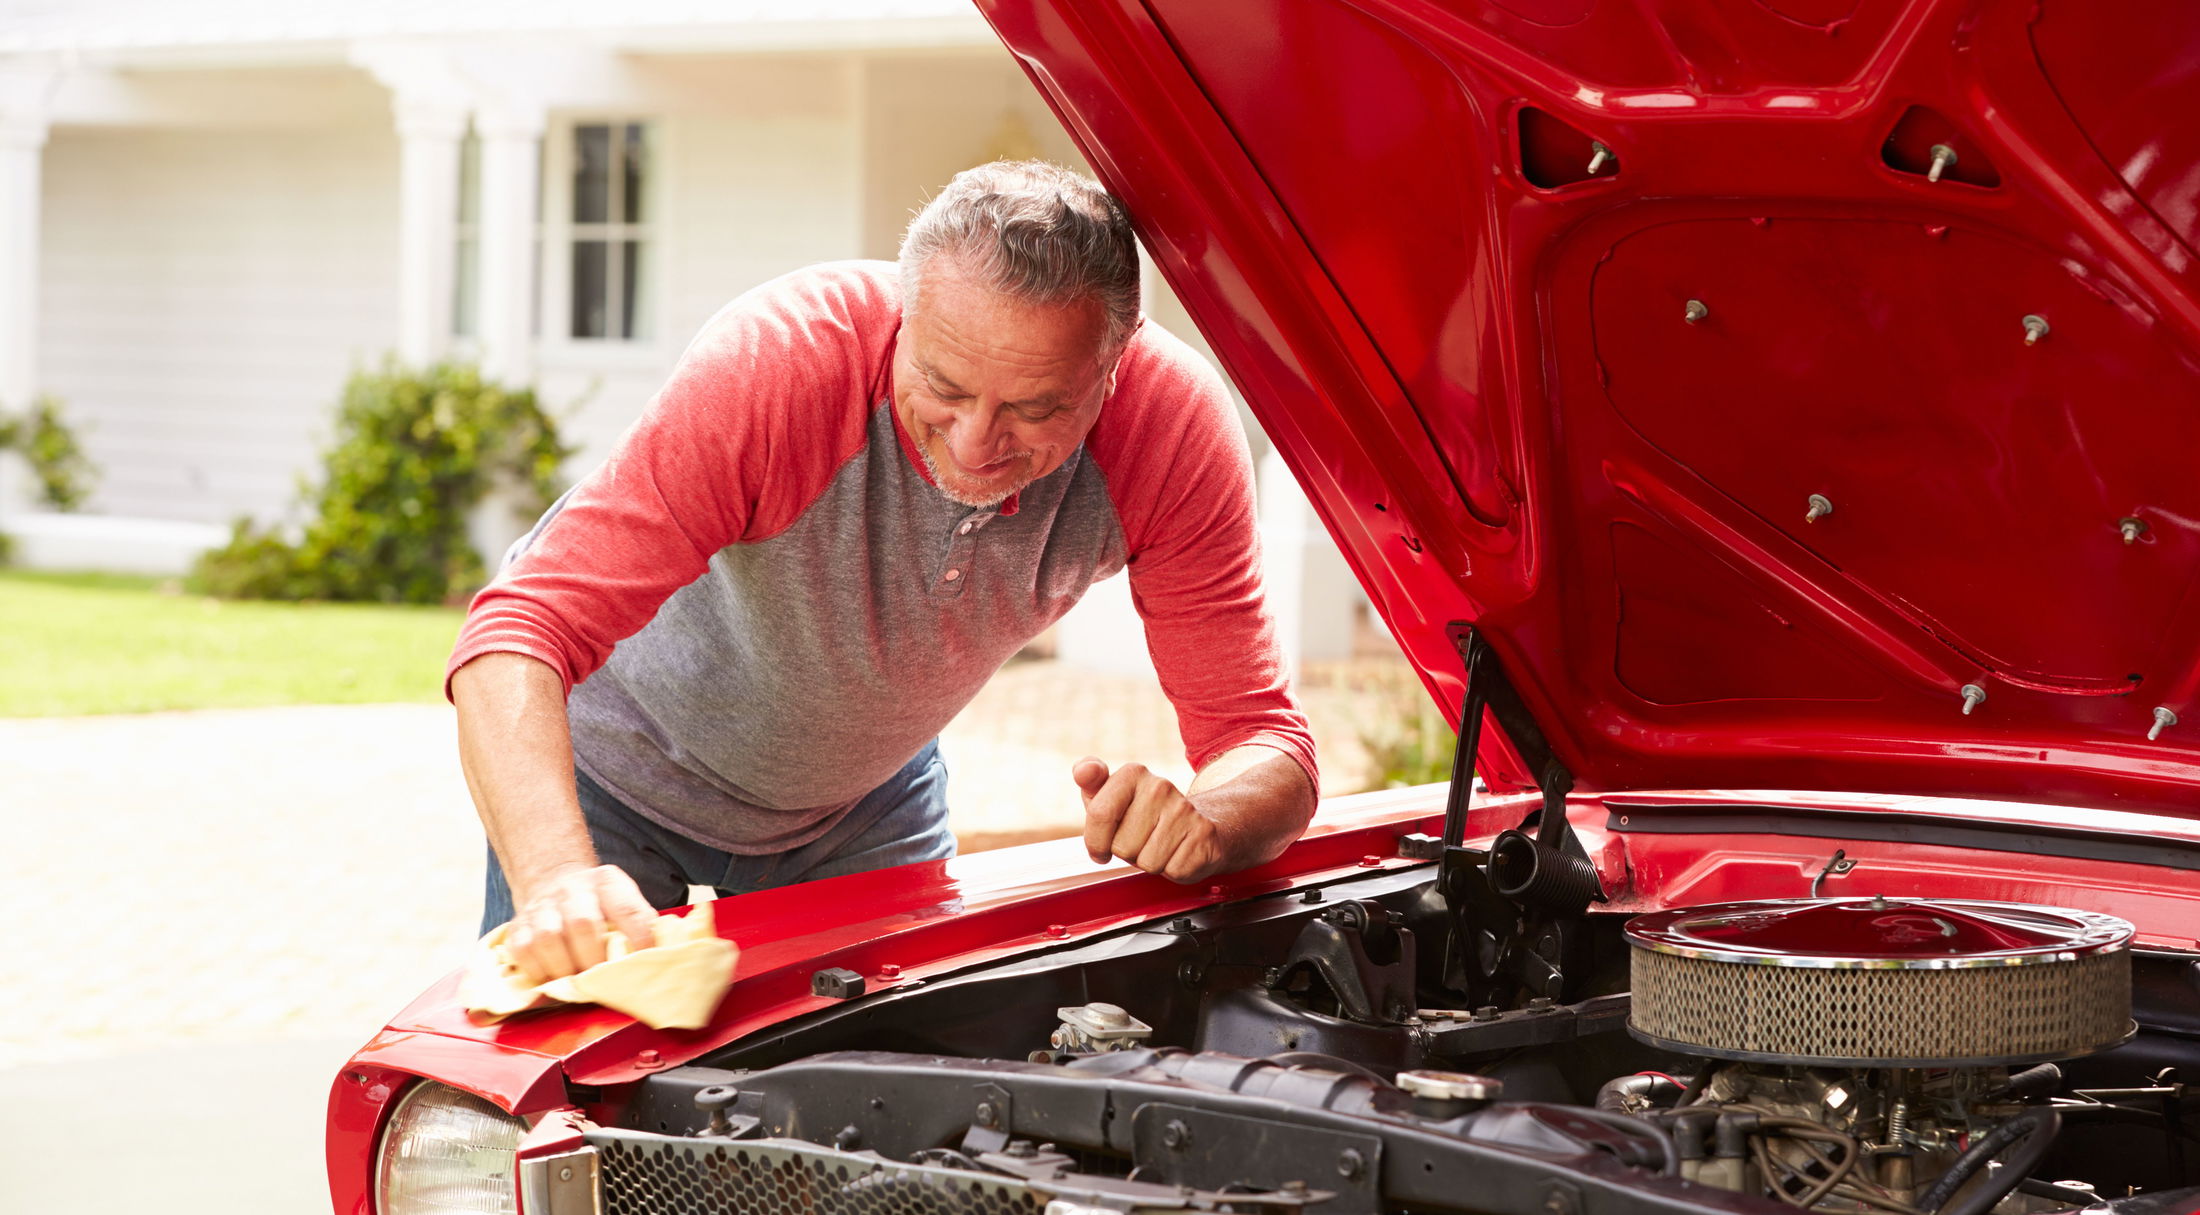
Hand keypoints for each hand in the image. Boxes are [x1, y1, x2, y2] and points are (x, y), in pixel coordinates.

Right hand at [507, 862, 658, 983]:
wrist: (554, 880)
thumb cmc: (598, 903)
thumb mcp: (623, 900)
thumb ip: (640, 923)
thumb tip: (658, 957)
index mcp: (606, 882)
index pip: (626, 909)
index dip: (638, 938)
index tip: (644, 961)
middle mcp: (572, 889)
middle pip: (582, 924)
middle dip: (593, 960)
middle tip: (602, 981)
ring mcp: (542, 906)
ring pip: (549, 938)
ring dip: (565, 968)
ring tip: (576, 983)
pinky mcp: (518, 924)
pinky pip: (523, 951)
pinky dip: (539, 971)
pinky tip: (552, 979)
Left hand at [1073, 757, 1229, 882]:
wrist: (1197, 827)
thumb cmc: (1144, 816)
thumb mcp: (1110, 797)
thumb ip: (1089, 782)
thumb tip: (1083, 770)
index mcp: (1133, 773)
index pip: (1100, 814)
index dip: (1096, 841)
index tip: (1103, 845)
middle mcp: (1160, 787)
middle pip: (1122, 846)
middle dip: (1127, 853)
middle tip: (1142, 840)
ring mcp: (1185, 810)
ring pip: (1147, 862)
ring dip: (1149, 862)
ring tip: (1159, 845)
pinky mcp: (1203, 835)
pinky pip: (1172, 871)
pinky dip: (1172, 870)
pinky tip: (1178, 852)